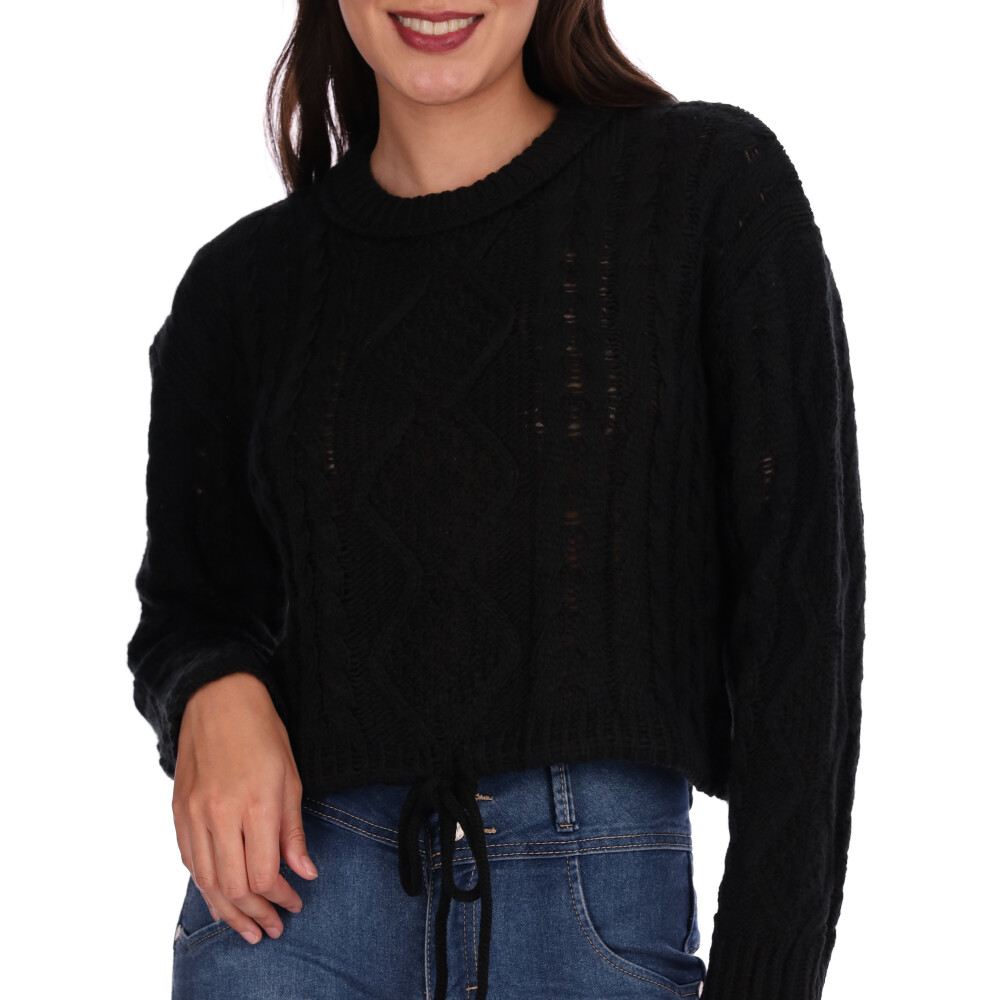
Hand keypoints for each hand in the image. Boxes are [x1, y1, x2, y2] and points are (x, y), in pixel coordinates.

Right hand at [172, 672, 317, 943]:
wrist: (217, 698)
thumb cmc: (262, 732)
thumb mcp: (291, 776)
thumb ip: (293, 830)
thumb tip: (304, 871)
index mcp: (255, 804)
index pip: (262, 874)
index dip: (279, 896)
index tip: (296, 900)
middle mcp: (219, 814)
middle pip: (232, 887)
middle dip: (256, 913)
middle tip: (274, 925)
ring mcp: (193, 814)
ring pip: (207, 882)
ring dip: (228, 911)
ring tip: (249, 926)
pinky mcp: (178, 811)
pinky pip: (189, 861)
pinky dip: (206, 885)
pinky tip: (221, 896)